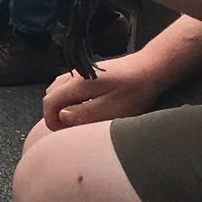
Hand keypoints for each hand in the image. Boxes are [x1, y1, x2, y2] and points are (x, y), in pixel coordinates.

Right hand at [43, 49, 170, 128]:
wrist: (151, 67)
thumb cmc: (135, 90)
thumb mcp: (113, 108)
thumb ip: (85, 113)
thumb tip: (62, 117)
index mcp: (78, 84)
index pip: (50, 102)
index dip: (52, 121)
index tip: (64, 133)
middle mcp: (74, 75)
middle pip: (51, 96)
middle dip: (56, 115)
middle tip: (72, 128)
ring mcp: (80, 72)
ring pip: (58, 90)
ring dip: (62, 106)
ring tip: (78, 118)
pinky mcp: (88, 73)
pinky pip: (67, 86)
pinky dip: (69, 98)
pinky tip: (84, 106)